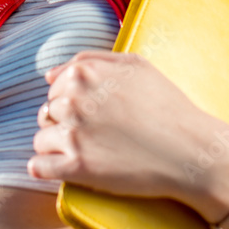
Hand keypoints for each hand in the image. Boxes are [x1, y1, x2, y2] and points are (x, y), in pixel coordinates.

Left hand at [28, 50, 228, 213]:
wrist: (189, 149)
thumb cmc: (166, 104)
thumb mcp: (135, 64)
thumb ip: (90, 60)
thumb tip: (50, 75)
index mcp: (85, 72)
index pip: (55, 86)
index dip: (72, 99)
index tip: (94, 112)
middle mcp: (73, 99)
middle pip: (47, 111)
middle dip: (64, 121)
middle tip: (95, 133)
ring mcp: (73, 133)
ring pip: (41, 138)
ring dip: (57, 146)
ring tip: (88, 150)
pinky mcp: (76, 167)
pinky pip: (39, 167)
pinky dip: (47, 168)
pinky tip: (66, 167)